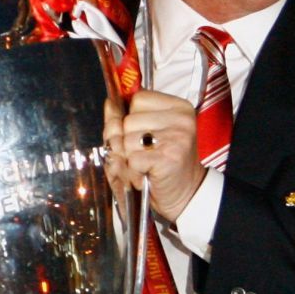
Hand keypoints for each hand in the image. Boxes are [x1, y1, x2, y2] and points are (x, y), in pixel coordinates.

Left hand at [103, 90, 205, 221]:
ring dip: (129, 159)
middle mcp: (181, 119)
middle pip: (129, 120)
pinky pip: (132, 160)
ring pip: (126, 141)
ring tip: (145, 165)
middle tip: (144, 155)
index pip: (138, 99)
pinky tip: (146, 174)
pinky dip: (133, 172)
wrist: (185, 195)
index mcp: (178, 107)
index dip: (131, 119)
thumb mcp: (144, 135)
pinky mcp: (169, 157)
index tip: (143, 135)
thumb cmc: (162, 165)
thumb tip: (110, 102)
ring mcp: (177, 137)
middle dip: (127, 141)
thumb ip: (125, 118)